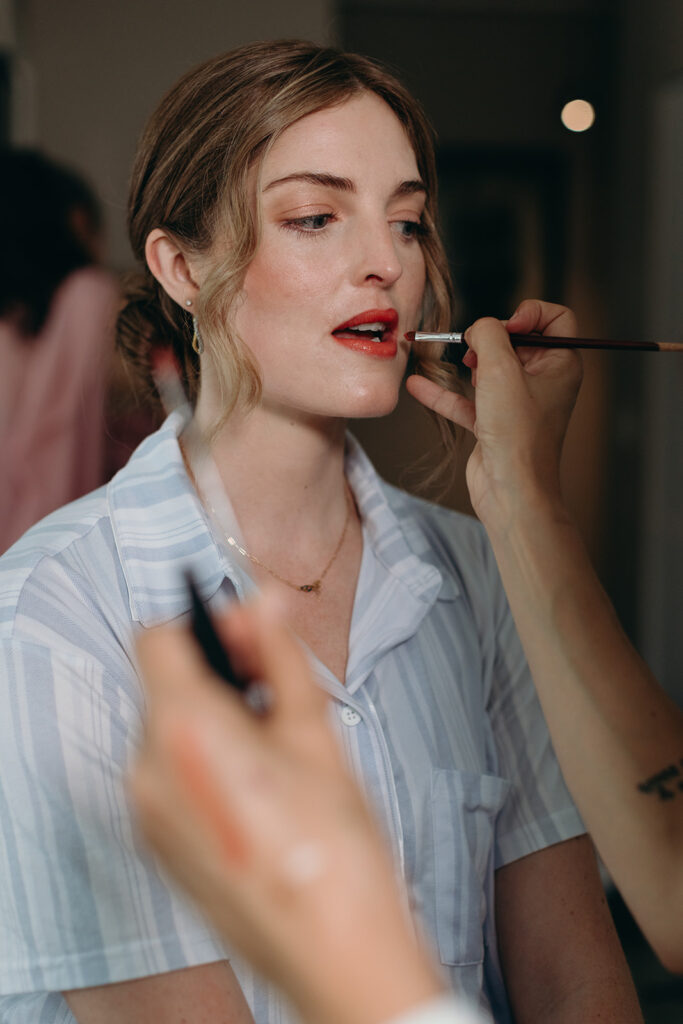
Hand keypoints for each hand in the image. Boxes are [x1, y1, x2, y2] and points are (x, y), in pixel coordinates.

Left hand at [130, 594, 442, 1023]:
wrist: (332, 948)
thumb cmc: (333, 846)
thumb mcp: (314, 731)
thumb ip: (281, 655)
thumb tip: (265, 601)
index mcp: (185, 730)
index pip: (157, 638)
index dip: (205, 625)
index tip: (251, 637)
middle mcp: (149, 769)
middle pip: (163, 683)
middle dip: (216, 670)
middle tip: (275, 683)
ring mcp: (148, 812)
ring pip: (166, 728)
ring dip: (212, 714)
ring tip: (273, 739)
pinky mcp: (159, 842)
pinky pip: (166, 773)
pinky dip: (200, 757)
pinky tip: (256, 779)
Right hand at [406, 300, 582, 529]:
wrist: (511, 491)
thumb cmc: (517, 434)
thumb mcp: (501, 369)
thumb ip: (488, 334)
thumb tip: (478, 327)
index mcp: (561, 365)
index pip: (555, 320)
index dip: (529, 314)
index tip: (506, 327)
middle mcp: (543, 383)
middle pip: (518, 341)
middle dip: (493, 339)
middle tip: (477, 348)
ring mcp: (517, 404)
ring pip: (492, 370)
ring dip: (471, 364)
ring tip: (459, 364)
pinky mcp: (494, 424)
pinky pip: (467, 400)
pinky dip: (446, 393)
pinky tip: (418, 385)